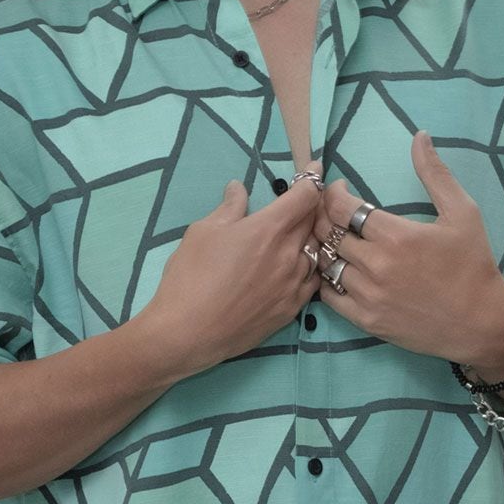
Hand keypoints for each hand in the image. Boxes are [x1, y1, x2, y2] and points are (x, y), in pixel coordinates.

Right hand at [152, 168, 326, 364]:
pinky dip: (308, 268)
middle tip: (303, 200)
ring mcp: (293, 285)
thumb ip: (228, 208)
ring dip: (309, 239)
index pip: (306, 196)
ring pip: (315, 252)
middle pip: (313, 222)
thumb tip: (239, 189)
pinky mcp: (291, 310)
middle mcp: (289, 255)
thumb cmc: (190, 278)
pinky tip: (296, 266)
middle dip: (310, 207)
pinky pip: (312, 282)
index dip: (312, 178)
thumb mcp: (203, 232)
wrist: (188, 333)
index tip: (315, 169)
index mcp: (269, 229)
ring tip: (297, 235)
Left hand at [312, 132, 503, 372]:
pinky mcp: (367, 321)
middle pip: (327, 233)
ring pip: (325, 264)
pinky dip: (326, 280)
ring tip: (332, 240)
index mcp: (395, 236)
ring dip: (323, 248)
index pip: (341, 207)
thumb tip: (420, 136)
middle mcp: (376, 266)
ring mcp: (369, 296)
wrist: (482, 323)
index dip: (333, 193)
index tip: (340, 190)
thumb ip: (435, 174)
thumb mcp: (463, 212)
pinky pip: (328, 296)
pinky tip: (338, 270)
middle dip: (323, 216)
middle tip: (330, 212)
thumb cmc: (474, 265)